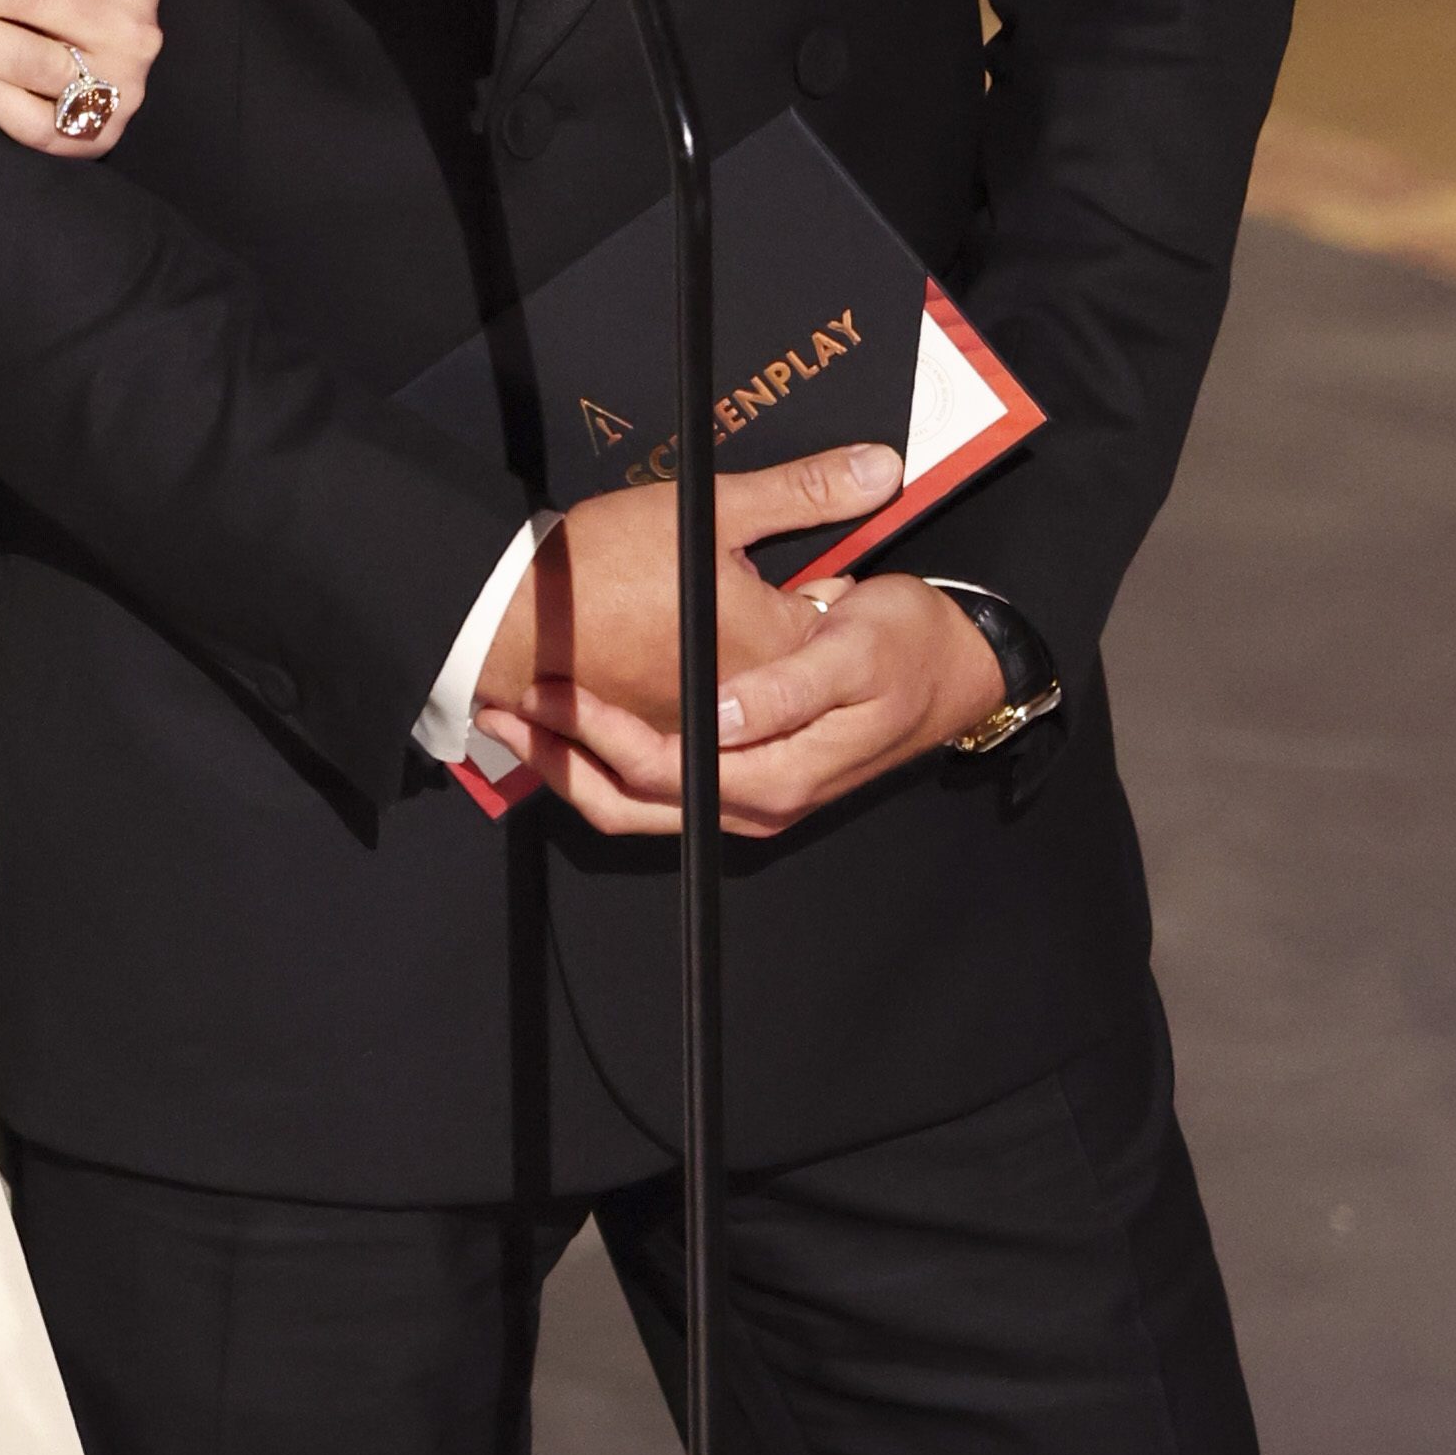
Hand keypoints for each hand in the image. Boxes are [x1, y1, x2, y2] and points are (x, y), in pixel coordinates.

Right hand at [472, 445, 903, 744]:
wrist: (510, 619)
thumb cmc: (602, 565)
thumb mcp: (710, 509)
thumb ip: (803, 490)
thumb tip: (880, 471)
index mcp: (772, 651)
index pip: (833, 625)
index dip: (822, 593)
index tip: (798, 572)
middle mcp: (744, 709)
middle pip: (795, 675)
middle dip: (785, 640)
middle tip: (746, 596)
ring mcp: (696, 735)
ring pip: (744, 712)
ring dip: (739, 680)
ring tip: (703, 638)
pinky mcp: (652, 747)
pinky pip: (690, 742)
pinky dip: (689, 710)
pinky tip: (661, 668)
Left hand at [491, 563, 1005, 845]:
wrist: (954, 669)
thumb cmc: (905, 648)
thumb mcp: (853, 650)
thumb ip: (784, 689)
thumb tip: (719, 717)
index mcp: (776, 775)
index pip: (660, 771)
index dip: (595, 736)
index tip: (546, 692)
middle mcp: (756, 803)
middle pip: (632, 803)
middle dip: (560, 758)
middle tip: (501, 705)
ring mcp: (746, 798)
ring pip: (636, 806)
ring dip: (570, 766)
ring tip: (515, 719)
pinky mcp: (741, 779)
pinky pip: (655, 791)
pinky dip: (603, 765)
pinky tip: (568, 728)